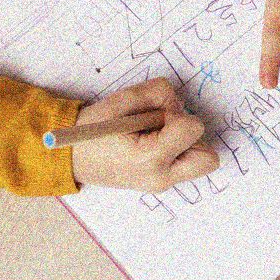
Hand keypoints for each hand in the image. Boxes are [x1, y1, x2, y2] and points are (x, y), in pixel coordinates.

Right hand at [71, 78, 217, 191]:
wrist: (70, 158)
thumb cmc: (92, 131)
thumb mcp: (120, 101)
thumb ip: (154, 94)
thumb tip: (178, 102)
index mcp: (150, 159)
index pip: (193, 128)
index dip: (177, 115)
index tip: (153, 117)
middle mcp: (161, 178)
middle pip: (208, 157)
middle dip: (191, 137)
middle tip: (162, 130)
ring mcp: (162, 185)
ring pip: (201, 161)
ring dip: (184, 143)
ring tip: (153, 137)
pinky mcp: (162, 184)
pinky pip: (187, 164)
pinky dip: (177, 151)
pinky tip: (152, 145)